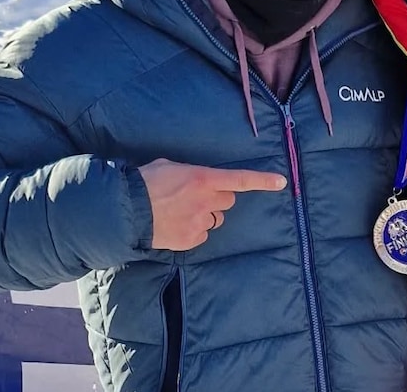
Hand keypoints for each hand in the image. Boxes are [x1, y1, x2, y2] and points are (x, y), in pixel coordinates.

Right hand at [138, 158, 286, 250]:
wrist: (125, 210)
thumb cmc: (145, 182)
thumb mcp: (169, 167)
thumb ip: (189, 173)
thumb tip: (194, 181)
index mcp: (203, 179)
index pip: (240, 180)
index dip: (262, 181)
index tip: (281, 182)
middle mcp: (206, 201)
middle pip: (227, 201)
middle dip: (217, 199)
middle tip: (195, 197)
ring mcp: (199, 222)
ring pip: (215, 220)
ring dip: (205, 216)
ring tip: (180, 212)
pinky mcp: (190, 240)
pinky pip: (201, 235)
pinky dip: (192, 231)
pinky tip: (174, 225)